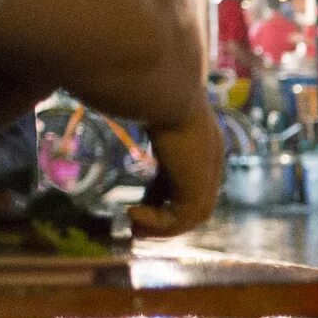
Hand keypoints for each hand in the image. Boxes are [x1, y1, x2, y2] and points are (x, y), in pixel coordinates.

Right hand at [131, 102, 224, 236]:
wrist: (167, 89)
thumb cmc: (152, 90)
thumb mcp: (149, 111)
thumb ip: (141, 122)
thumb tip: (105, 104)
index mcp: (204, 139)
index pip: (189, 177)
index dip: (165, 195)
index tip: (139, 203)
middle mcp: (212, 158)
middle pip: (195, 200)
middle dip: (166, 217)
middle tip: (136, 228)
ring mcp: (209, 175)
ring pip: (192, 215)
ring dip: (162, 227)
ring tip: (133, 226)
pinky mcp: (198, 188)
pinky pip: (181, 219)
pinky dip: (157, 224)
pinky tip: (131, 212)